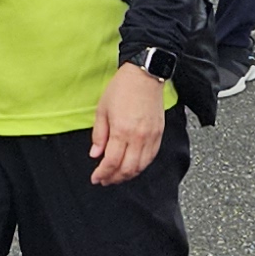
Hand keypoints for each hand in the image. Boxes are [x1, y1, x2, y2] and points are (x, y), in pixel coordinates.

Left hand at [87, 62, 170, 185]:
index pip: (111, 162)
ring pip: (140, 166)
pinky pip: (151, 157)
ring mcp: (151, 136)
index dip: (102, 174)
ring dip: (128, 175)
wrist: (144, 75)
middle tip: (105, 180)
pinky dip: (141, 166)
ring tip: (117, 176)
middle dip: (114, 178)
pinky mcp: (159, 134)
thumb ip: (99, 135)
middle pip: (127, 169)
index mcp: (121, 130)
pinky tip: (133, 166)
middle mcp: (138, 136)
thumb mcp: (102, 110)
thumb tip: (95, 154)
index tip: (96, 177)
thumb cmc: (122, 88)